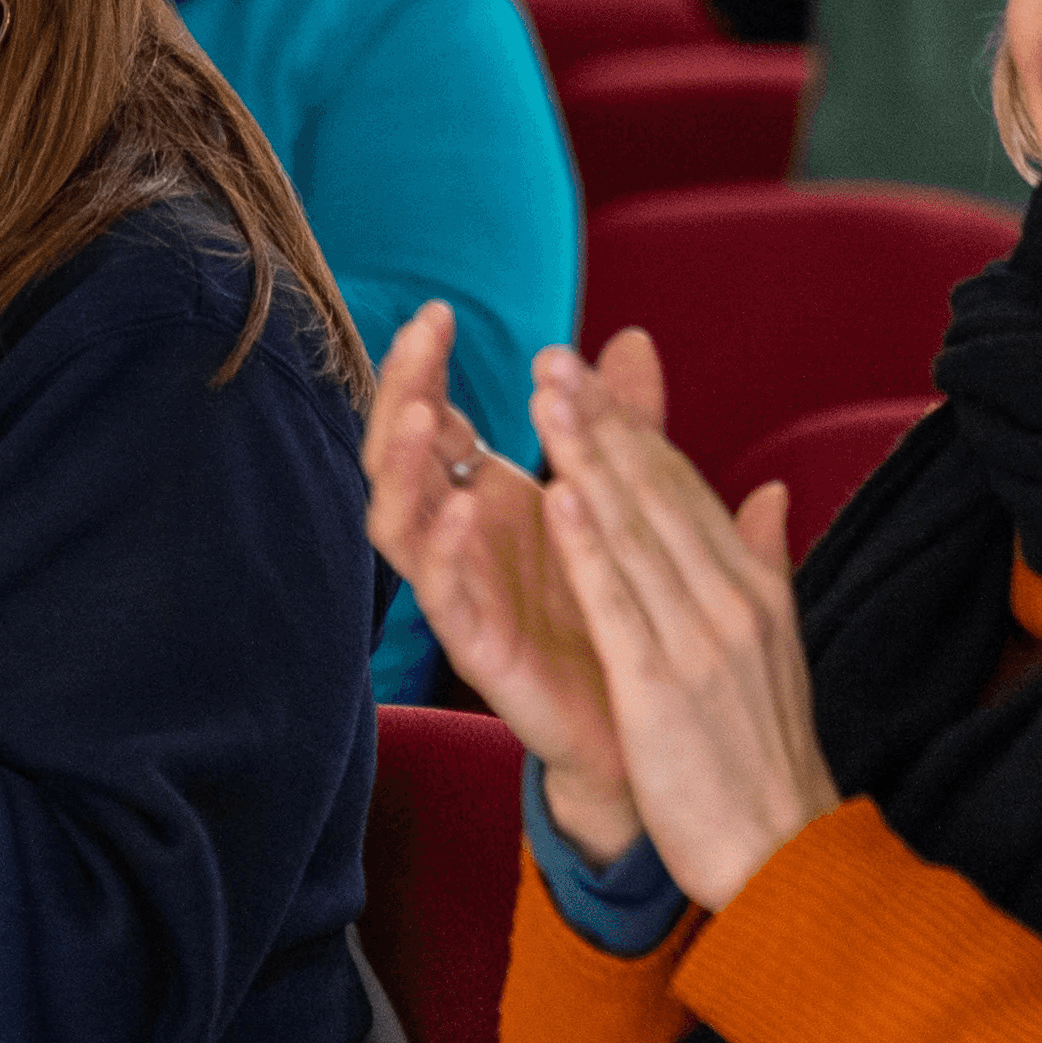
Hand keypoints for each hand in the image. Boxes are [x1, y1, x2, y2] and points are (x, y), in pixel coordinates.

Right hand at [363, 305, 652, 853]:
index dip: (423, 368)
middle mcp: (462, 539)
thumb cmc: (619, 613)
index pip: (433, 419)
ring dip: (403, 468)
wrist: (642, 729)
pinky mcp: (477, 645)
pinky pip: (442, 596)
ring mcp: (461, 591)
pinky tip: (460, 511)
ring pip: (400, 522)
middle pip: (399, 456)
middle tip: (417, 341)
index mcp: (489, 498)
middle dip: (400, 395)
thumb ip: (624, 426)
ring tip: (419, 415)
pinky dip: (444, 552)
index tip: (438, 313)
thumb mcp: (628, 503)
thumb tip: (632, 339)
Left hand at [532, 348, 837, 911]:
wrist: (783, 853)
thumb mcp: (770, 646)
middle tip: (553, 355)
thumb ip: (759, 564)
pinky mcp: (662, 690)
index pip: (682, 487)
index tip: (585, 368)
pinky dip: (589, 550)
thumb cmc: (761, 754)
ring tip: (545, 396)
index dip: (631, 425)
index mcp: (749, 587)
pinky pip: (620, 607)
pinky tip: (555, 499)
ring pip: (635, 533)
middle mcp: (730, 600)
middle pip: (657, 493)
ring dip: (588, 459)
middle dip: (602, 420)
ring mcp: (699, 642)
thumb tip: (767, 493)